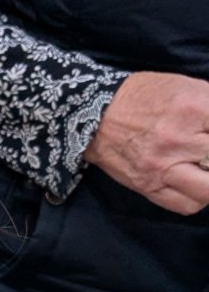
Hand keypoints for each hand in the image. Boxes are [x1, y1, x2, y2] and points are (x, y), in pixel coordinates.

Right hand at [84, 71, 208, 214]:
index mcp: (194, 107)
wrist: (93, 116)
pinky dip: (200, 199)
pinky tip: (198, 186)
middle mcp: (178, 139)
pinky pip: (186, 204)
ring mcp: (162, 166)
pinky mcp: (148, 185)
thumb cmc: (144, 97)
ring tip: (207, 172)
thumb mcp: (187, 87)